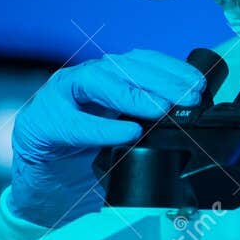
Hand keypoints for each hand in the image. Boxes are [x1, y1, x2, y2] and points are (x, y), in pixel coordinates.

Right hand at [8, 50, 204, 226]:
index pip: (141, 61)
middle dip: (160, 80)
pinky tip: (127, 133)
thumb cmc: (85, 151)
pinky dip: (103, 128)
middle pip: (123, 66)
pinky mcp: (41, 123)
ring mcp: (59, 96)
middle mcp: (83, 79)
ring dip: (133, 95)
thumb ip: (145, 119)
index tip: (198, 84)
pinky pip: (74, 122)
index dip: (171, 69)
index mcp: (105, 77)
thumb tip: (189, 118)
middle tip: (189, 97)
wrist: (42, 178)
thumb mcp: (121, 130)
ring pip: (96, 80)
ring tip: (161, 110)